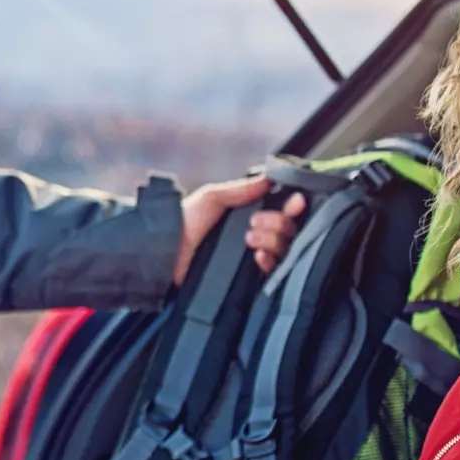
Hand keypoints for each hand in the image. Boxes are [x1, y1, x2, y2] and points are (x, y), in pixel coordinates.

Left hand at [174, 176, 305, 284]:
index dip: (292, 207)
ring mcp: (250, 258)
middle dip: (278, 223)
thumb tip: (269, 179)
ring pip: (283, 249)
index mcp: (246, 215)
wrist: (164, 252)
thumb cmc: (183, 222)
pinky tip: (257, 255)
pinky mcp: (246, 279)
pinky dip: (270, 261)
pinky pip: (272, 271)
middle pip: (287, 230)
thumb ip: (240, 190)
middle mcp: (253, 235)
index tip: (294, 203)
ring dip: (273, 240)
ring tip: (249, 238)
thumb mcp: (211, 198)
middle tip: (254, 222)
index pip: (280, 211)